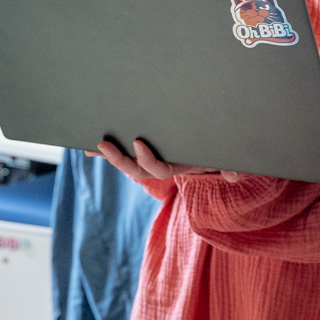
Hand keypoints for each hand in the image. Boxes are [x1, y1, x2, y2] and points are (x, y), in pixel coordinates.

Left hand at [94, 138, 241, 184]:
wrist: (209, 150)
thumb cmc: (213, 151)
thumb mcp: (221, 158)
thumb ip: (228, 167)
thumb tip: (234, 176)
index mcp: (176, 167)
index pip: (158, 170)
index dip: (146, 160)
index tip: (137, 143)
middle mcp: (159, 166)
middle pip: (136, 170)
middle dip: (119, 159)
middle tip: (104, 144)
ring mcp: (147, 160)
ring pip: (125, 162)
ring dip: (108, 156)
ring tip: (89, 146)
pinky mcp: (138, 152)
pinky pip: (120, 153)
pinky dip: (104, 152)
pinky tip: (85, 147)